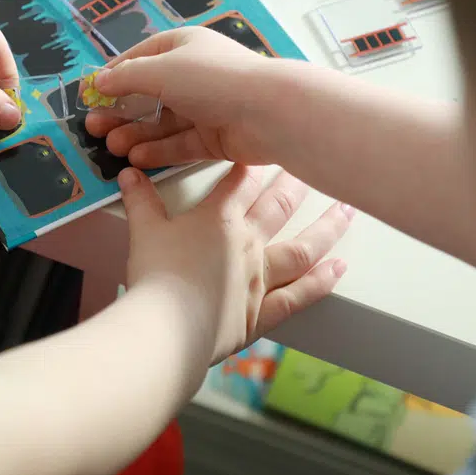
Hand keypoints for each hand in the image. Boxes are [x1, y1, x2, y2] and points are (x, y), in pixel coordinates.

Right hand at [85, 27, 276, 168]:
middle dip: (121, 111)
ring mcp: (206, 107)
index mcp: (185, 46)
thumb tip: (98, 82)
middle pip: (150, 94)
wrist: (267, 112)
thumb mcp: (160, 70)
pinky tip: (135, 159)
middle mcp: (195, 74)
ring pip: (164, 122)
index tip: (91, 93)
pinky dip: (158, 150)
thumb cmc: (211, 79)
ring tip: (111, 148)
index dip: (116, 74)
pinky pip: (180, 143)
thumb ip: (126, 78)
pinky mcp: (215, 137)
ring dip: (136, 133)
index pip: (142, 57)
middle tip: (93, 128)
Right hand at [118, 164, 352, 365]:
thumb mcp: (143, 231)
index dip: (252, 163)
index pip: (239, 182)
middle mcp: (247, 244)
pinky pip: (299, 295)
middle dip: (296, 184)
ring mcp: (260, 279)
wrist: (167, 328)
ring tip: (347, 211)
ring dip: (328, 228)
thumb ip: (139, 199)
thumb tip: (128, 173)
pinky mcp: (262, 312)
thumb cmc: (156, 277)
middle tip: (315, 166)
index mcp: (218, 220)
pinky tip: (340, 269)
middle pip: (279, 206)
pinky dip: (322, 283)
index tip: (265, 146)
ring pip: (302, 248)